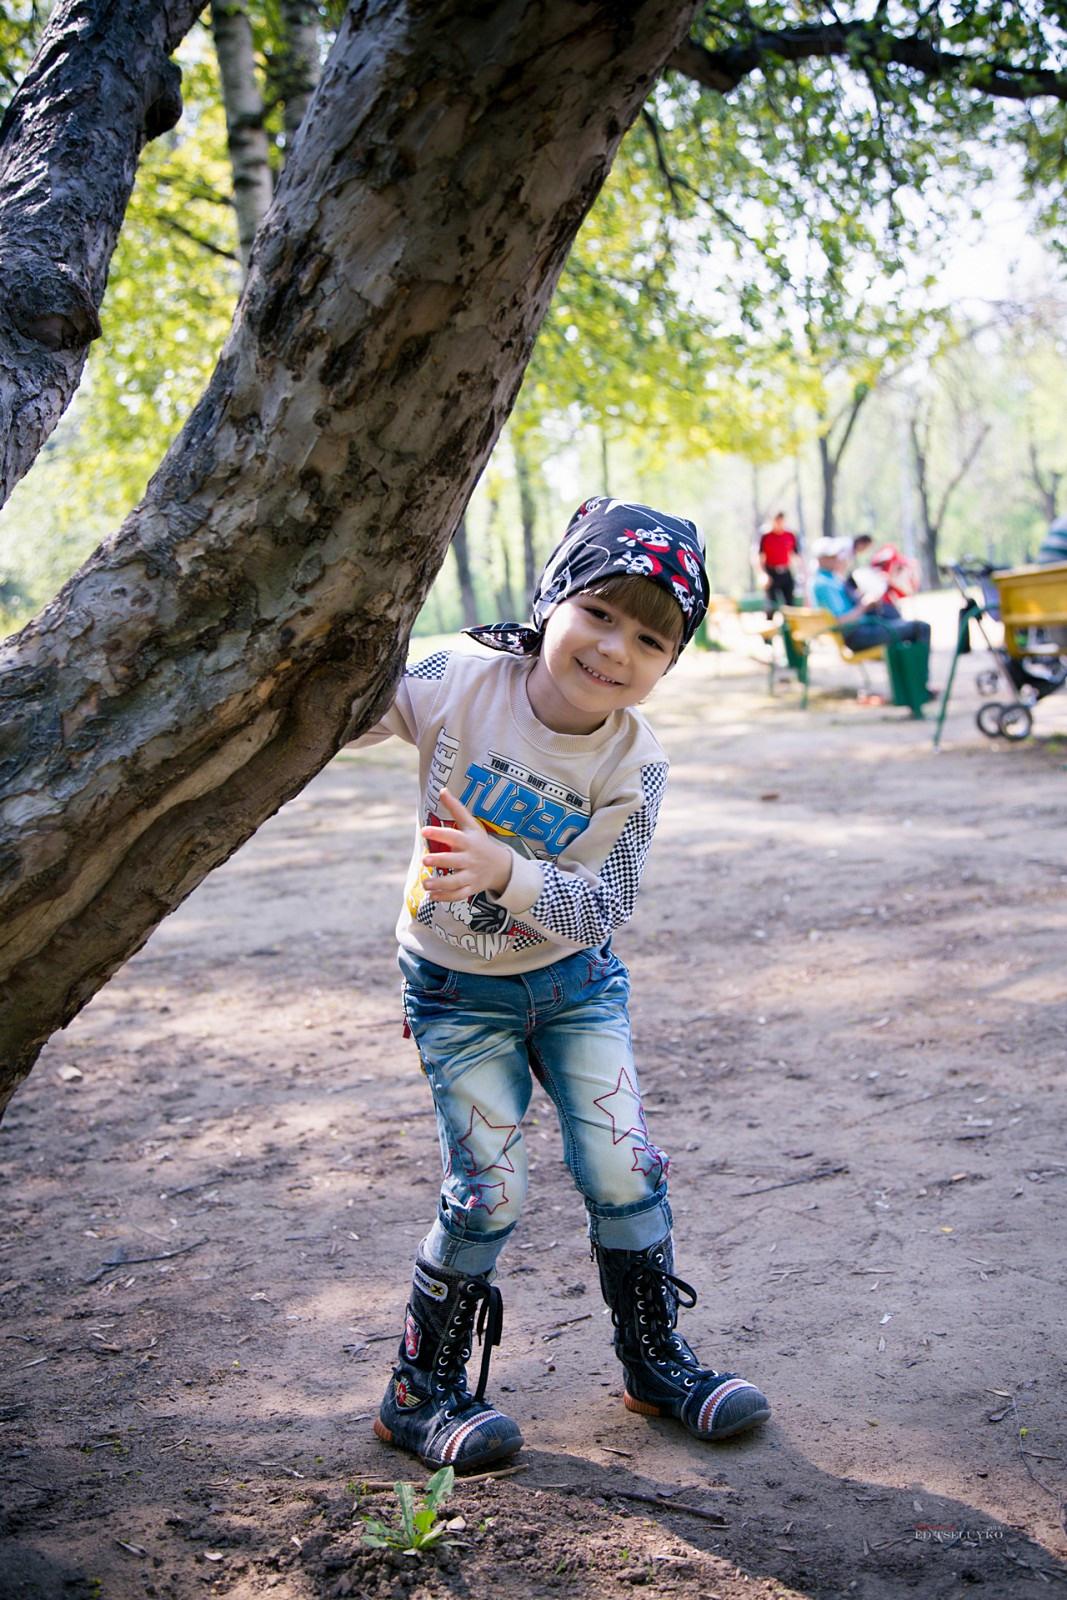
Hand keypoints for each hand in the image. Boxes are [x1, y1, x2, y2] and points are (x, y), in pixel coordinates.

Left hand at [421, 787, 513, 901]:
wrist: (503, 867)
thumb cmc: (481, 843)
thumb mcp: (472, 825)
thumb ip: (456, 808)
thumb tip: (442, 789)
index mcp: (468, 842)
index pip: (453, 836)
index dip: (439, 833)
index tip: (424, 830)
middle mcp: (470, 859)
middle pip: (454, 860)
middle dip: (440, 861)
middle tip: (424, 860)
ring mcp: (471, 875)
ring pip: (456, 882)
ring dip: (440, 884)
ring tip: (425, 884)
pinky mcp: (471, 888)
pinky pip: (459, 895)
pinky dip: (446, 897)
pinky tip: (432, 896)